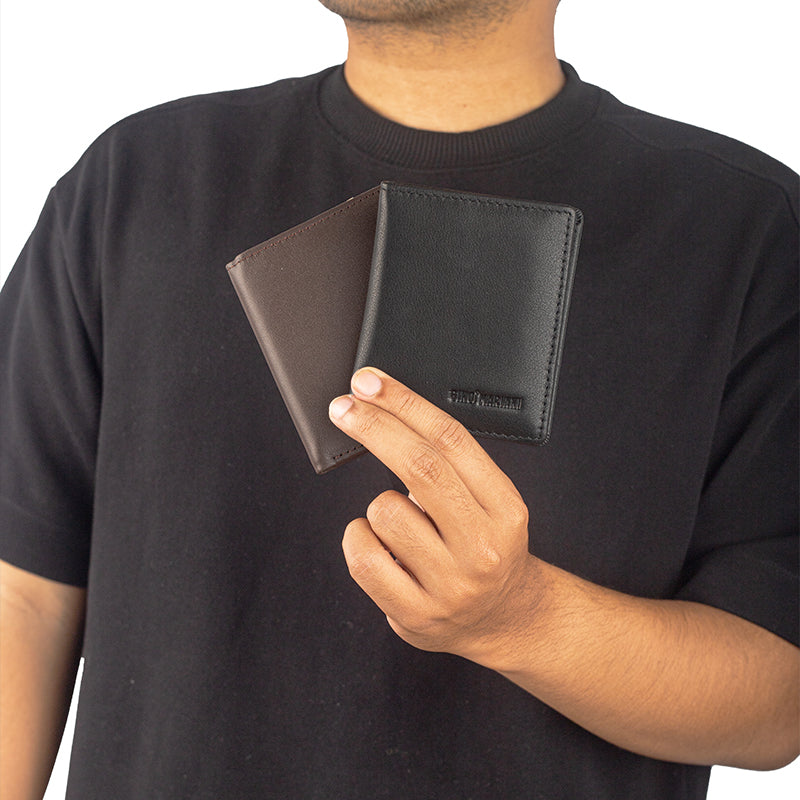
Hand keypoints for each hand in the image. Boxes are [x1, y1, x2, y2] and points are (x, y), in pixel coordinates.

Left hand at [328, 368, 543, 667]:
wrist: (505, 619)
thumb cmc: (483, 545)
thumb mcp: (489, 502)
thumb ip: (451, 467)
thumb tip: (383, 412)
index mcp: (505, 509)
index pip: (451, 441)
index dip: (404, 403)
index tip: (369, 382)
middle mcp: (483, 547)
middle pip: (419, 467)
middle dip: (374, 427)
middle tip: (342, 406)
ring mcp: (450, 585)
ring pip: (384, 511)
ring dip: (378, 507)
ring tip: (400, 525)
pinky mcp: (416, 614)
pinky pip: (363, 557)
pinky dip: (359, 539)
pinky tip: (378, 545)